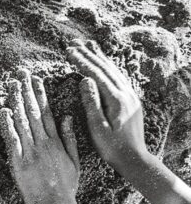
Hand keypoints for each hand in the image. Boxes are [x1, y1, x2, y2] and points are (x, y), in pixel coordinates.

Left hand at [0, 69, 80, 203]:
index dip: (40, 94)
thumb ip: (70, 138)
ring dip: (16, 102)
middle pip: (33, 112)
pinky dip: (7, 125)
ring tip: (11, 85)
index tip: (36, 79)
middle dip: (26, 91)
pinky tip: (2, 111)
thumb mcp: (74, 160)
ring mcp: (30, 152)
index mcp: (56, 141)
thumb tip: (68, 116)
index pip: (47, 112)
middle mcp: (43, 143)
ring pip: (22, 121)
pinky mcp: (19, 162)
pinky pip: (12, 140)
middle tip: (20, 73)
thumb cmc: (65, 186)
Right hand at [66, 40, 147, 171]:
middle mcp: (126, 94)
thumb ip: (91, 102)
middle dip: (89, 55)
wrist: (134, 159)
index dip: (82, 61)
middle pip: (105, 68)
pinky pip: (118, 77)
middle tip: (74, 44)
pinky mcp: (131, 101)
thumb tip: (85, 80)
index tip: (68, 51)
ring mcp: (131, 96)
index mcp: (116, 100)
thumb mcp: (97, 128)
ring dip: (99, 58)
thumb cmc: (112, 147)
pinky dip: (108, 67)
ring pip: (113, 71)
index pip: (96, 74)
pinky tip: (103, 65)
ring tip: (89, 46)